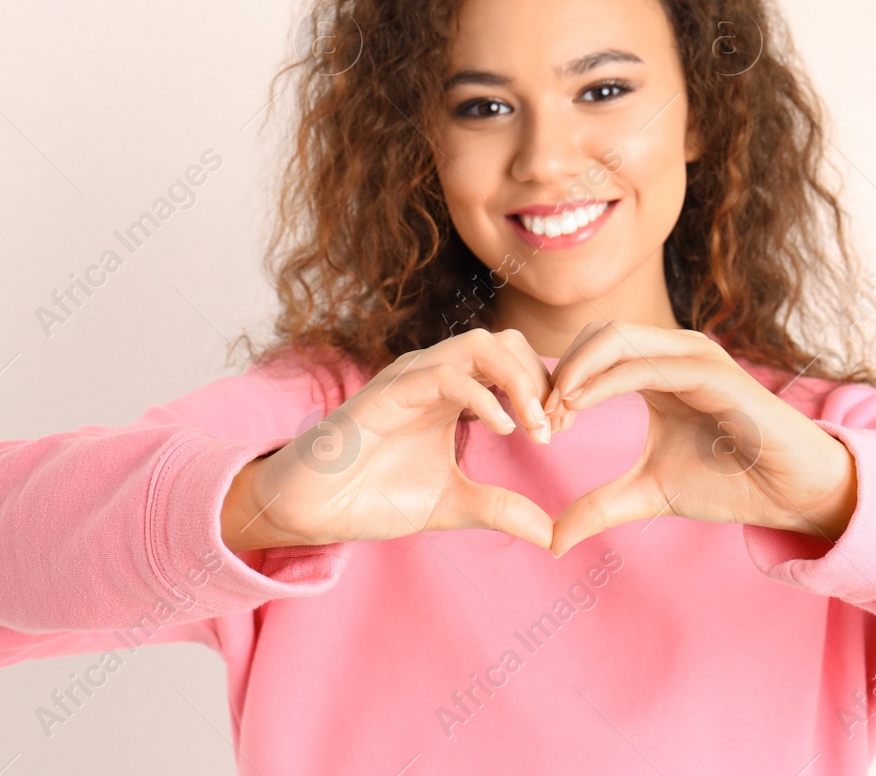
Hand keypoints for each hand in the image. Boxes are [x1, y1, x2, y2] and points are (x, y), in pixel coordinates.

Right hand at [221, 328, 557, 551]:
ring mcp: (410, 378)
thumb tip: (551, 534)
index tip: (564, 430)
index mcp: (453, 392)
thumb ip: (500, 508)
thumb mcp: (453, 504)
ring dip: (519, 380)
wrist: (311, 509)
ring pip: (480, 345)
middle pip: (506, 341)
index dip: (546, 388)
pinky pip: (443, 375)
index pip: (514, 361)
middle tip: (557, 425)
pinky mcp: (387, 392)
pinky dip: (481, 396)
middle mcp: (434, 375)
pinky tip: (503, 430)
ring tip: (538, 425)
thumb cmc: (373, 495)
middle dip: (540, 377)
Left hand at [544, 322, 857, 557]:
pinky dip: (605, 380)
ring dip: (576, 371)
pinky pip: (647, 364)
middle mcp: (675, 353)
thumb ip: (599, 507)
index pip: (592, 350)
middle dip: (561, 371)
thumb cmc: (730, 483)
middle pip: (597, 334)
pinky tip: (579, 406)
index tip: (541, 427)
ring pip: (616, 338)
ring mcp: (695, 357)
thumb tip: (551, 540)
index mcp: (658, 370)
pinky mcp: (714, 373)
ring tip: (555, 413)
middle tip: (542, 420)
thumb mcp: (649, 493)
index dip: (559, 381)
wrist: (793, 494)